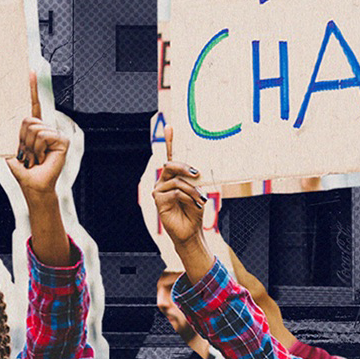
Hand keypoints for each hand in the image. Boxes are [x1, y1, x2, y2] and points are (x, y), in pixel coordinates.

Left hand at [7, 73, 66, 197]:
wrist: (33, 184)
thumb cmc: (23, 168)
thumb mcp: (10, 148)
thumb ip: (8, 134)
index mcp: (33, 128)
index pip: (32, 105)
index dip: (32, 88)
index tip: (30, 72)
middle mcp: (45, 129)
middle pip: (27, 120)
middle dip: (22, 138)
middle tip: (26, 154)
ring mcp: (54, 134)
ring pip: (34, 128)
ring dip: (29, 146)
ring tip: (34, 157)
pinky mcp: (62, 140)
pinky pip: (44, 136)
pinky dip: (38, 148)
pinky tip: (42, 158)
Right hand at [153, 126, 207, 247]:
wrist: (191, 231)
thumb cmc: (194, 210)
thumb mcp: (198, 191)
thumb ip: (195, 180)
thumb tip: (199, 170)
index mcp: (174, 176)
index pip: (170, 156)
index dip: (169, 141)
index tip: (170, 127)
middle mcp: (164, 180)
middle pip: (171, 165)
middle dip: (184, 166)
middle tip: (197, 173)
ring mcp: (160, 190)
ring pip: (176, 180)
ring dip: (192, 189)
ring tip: (200, 198)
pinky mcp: (159, 200)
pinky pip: (175, 192)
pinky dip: (187, 197)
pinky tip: (193, 204)